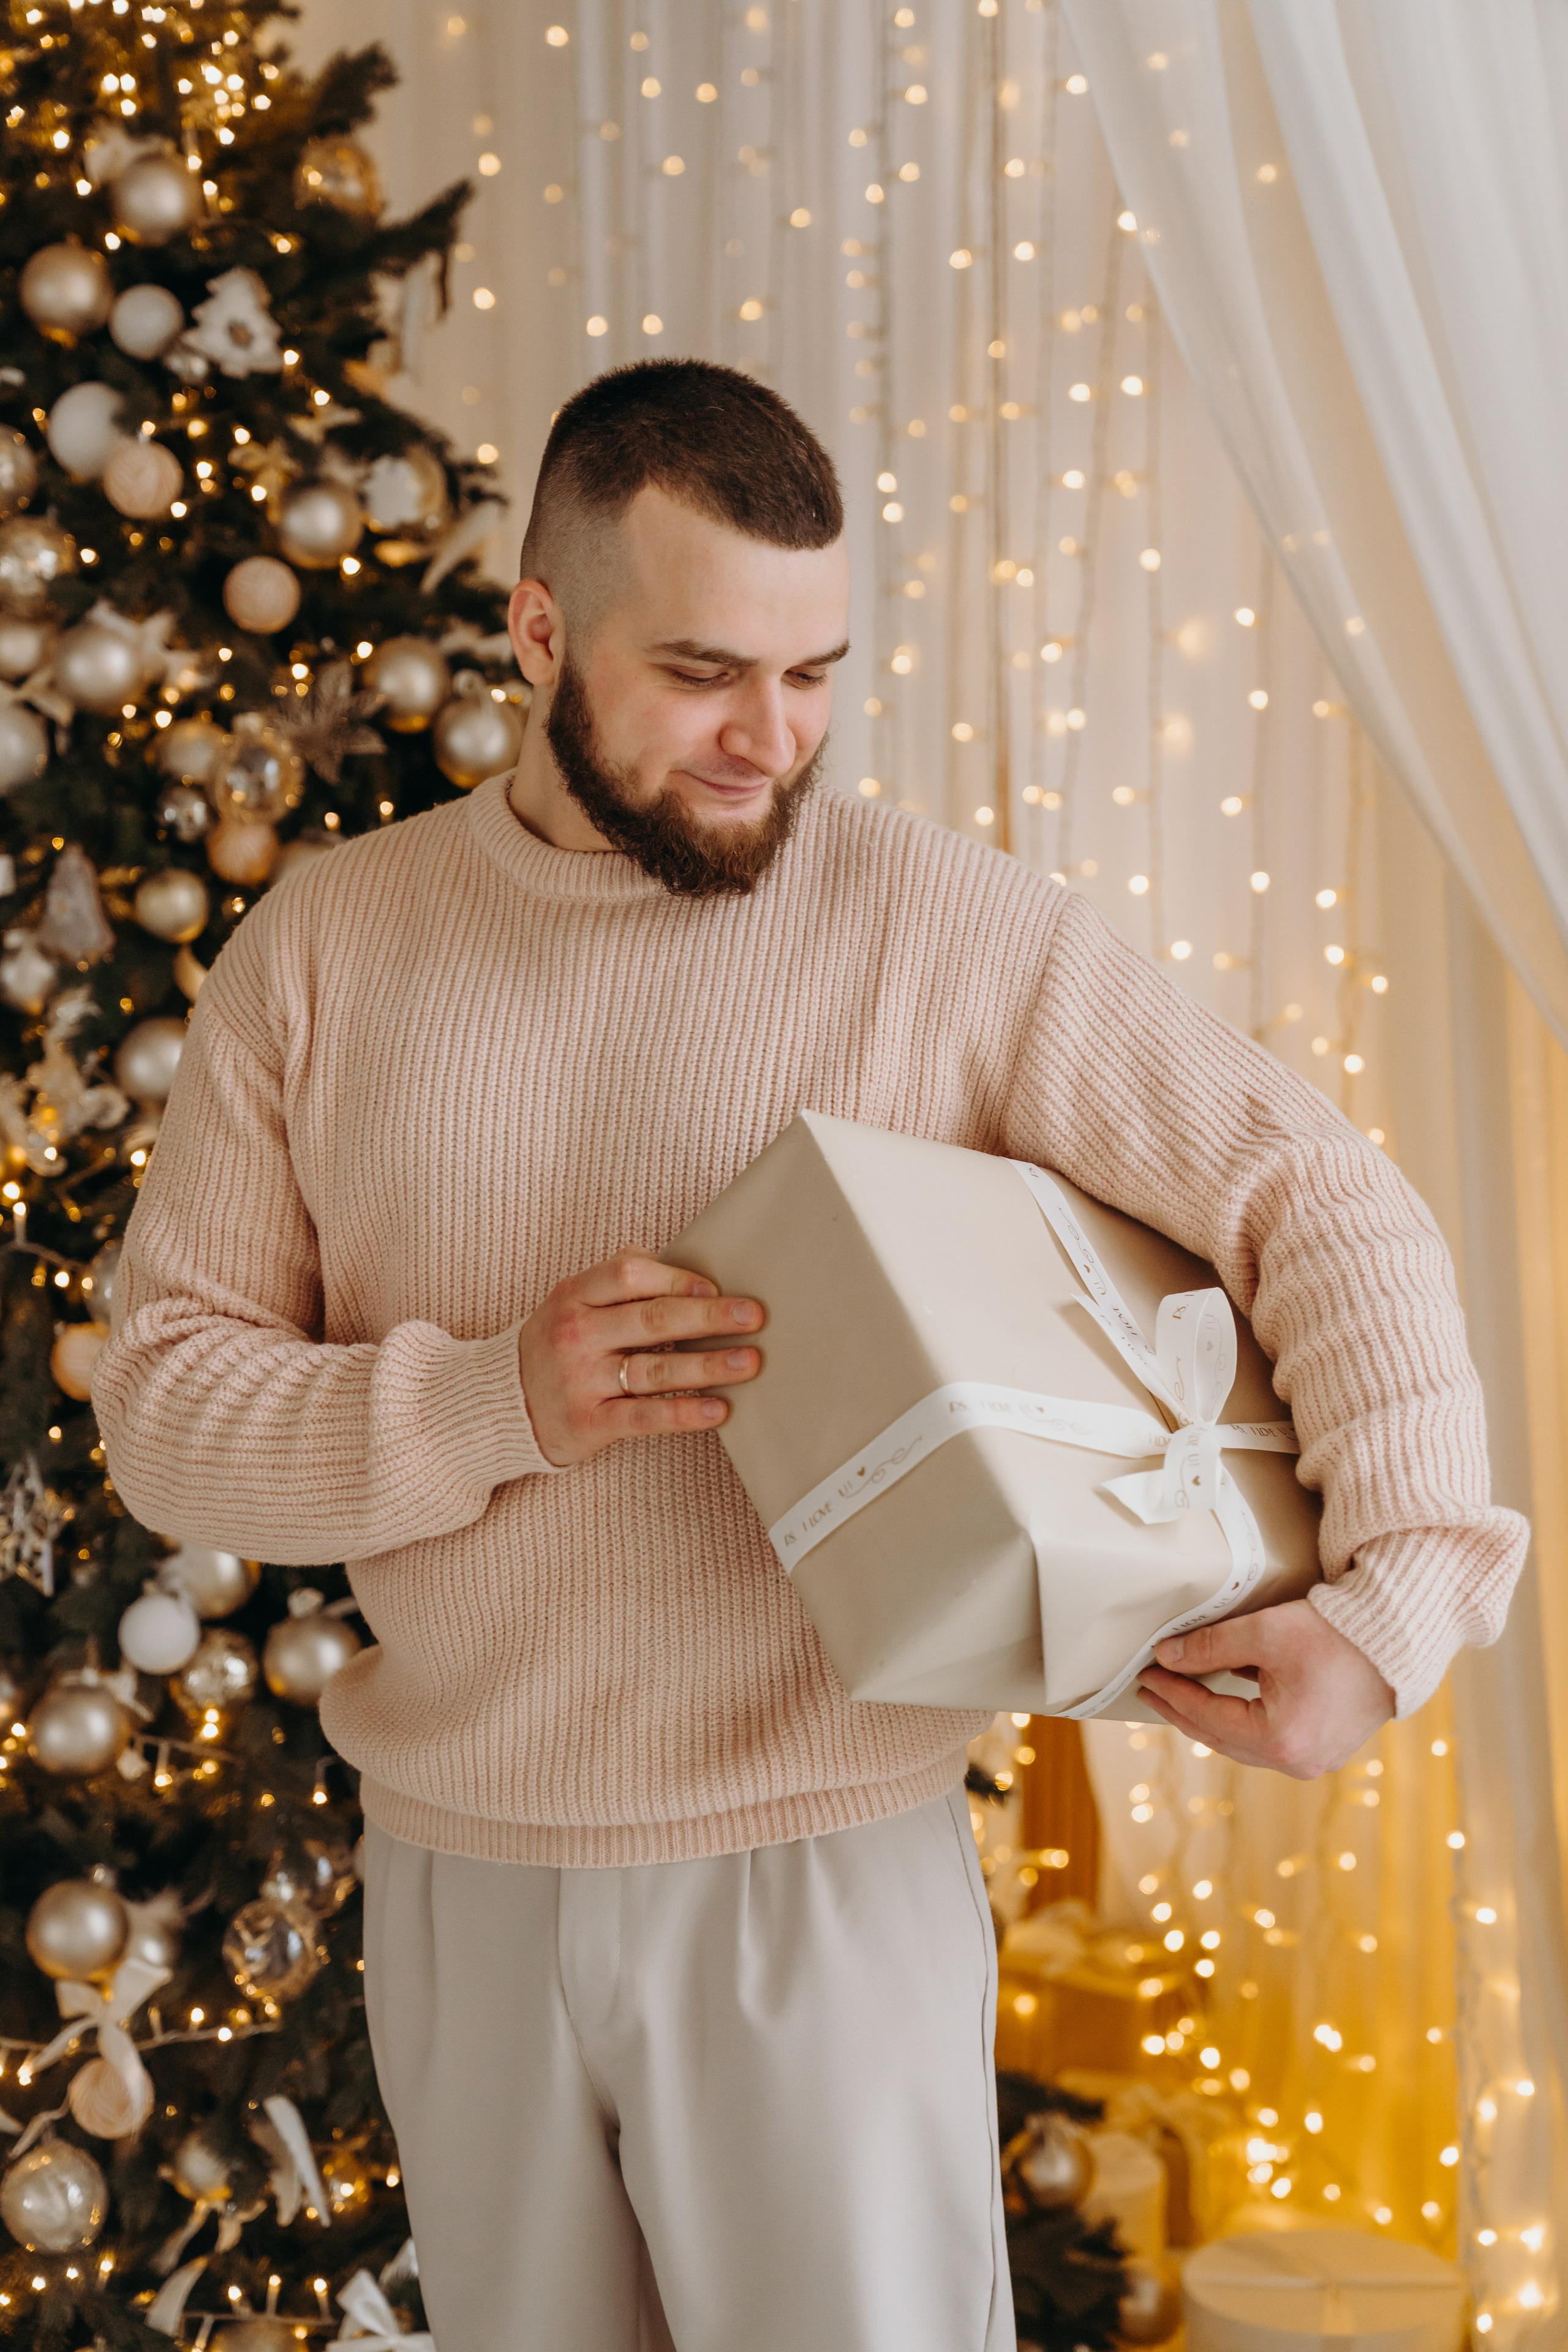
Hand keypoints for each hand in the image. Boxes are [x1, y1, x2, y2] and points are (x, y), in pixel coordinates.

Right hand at [518, 1250, 762, 1467]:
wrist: (501, 1404)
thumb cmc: (556, 1345)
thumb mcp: (572, 1302)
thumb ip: (618, 1280)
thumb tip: (683, 1264)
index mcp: (574, 1295)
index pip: (629, 1275)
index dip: (677, 1278)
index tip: (715, 1285)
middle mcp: (575, 1335)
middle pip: (651, 1319)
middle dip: (708, 1316)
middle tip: (753, 1316)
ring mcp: (581, 1380)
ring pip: (655, 1370)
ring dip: (708, 1366)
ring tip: (749, 1362)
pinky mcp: (588, 1422)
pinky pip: (644, 1417)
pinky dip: (684, 1413)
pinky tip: (718, 1409)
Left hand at [1135, 1599, 1393, 1777]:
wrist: (1398, 1641)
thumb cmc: (1335, 1635)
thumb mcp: (1264, 1633)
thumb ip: (1210, 1647)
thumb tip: (1167, 1656)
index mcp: (1280, 1739)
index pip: (1207, 1715)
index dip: (1172, 1693)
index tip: (1146, 1675)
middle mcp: (1296, 1762)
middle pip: (1222, 1737)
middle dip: (1184, 1711)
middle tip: (1153, 1689)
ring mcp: (1314, 1761)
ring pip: (1244, 1744)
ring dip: (1212, 1720)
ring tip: (1180, 1697)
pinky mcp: (1326, 1749)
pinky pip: (1269, 1742)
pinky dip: (1241, 1723)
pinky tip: (1224, 1704)